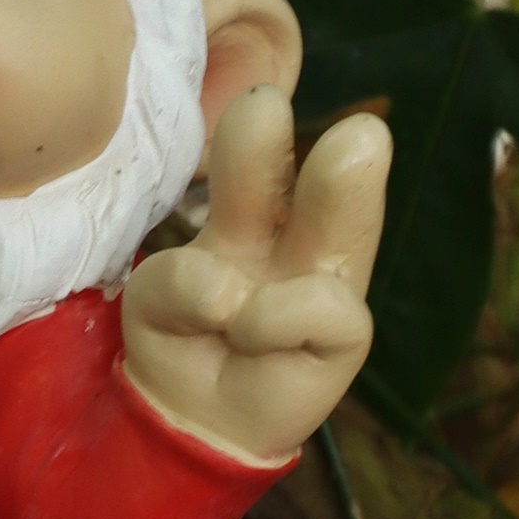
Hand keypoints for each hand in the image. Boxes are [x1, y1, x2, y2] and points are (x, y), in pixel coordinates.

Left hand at [122, 85, 391, 467]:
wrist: (189, 418)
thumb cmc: (180, 337)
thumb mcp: (159, 293)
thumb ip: (183, 280)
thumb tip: (231, 290)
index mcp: (254, 212)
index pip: (267, 158)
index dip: (263, 130)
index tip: (261, 101)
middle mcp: (295, 238)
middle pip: (324, 183)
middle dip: (336, 149)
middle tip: (359, 127)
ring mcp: (324, 284)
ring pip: (346, 232)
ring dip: (338, 203)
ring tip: (303, 222)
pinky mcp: (343, 336)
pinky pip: (319, 306)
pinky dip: (271, 317)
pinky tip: (243, 332)